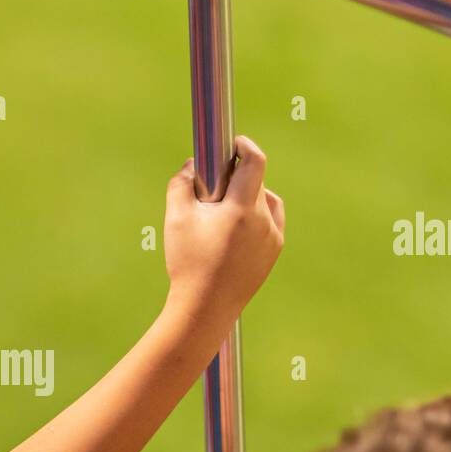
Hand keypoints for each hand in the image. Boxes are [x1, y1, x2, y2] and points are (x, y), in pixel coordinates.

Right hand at [162, 136, 284, 326]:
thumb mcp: (176, 219)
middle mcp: (264, 220)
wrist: (205, 308)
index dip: (245, 145)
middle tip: (213, 188)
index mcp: (242, 209)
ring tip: (223, 210)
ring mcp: (273, 237)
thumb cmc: (188, 262)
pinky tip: (236, 226)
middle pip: (256, 182)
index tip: (234, 143)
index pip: (255, 161)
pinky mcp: (274, 252)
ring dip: (248, 196)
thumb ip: (181, 183)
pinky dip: (255, 216)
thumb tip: (192, 164)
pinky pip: (270, 221)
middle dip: (236, 177)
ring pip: (265, 201)